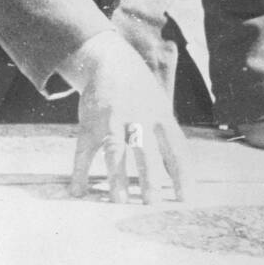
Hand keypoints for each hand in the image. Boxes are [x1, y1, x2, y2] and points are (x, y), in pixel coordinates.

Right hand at [63, 31, 194, 203]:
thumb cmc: (143, 94)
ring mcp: (112, 120)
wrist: (112, 61)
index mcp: (162, 117)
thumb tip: (178, 176)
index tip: (186, 199)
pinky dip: (79, 171)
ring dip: (117, 177)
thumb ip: (168, 140)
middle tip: (151, 203)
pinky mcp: (89, 123)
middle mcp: (139, 118)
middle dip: (150, 177)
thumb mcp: (162, 110)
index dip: (181, 175)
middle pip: (146, 150)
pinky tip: (77, 191)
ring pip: (115, 151)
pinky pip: (83, 150)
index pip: (175, 149)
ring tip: (119, 201)